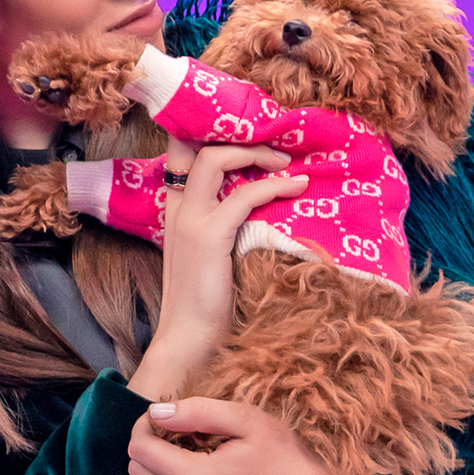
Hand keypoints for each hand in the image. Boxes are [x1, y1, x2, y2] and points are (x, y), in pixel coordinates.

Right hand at [124, 139, 306, 400]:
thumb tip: (267, 203)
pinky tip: (297, 187)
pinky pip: (244, 195)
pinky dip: (274, 186)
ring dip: (256, 153)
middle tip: (275, 149)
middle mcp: (177, 209)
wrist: (190, 340)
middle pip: (195, 146)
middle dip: (237, 137)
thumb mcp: (214, 255)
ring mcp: (190, 220)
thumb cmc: (207, 303)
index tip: (250, 135)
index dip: (209, 135)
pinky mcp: (209, 236)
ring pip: (214, 158)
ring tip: (286, 162)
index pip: (181, 155)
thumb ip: (228, 225)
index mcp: (176, 211)